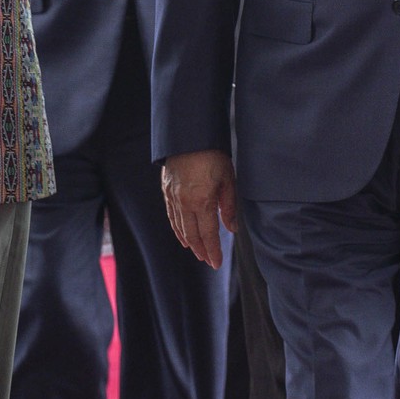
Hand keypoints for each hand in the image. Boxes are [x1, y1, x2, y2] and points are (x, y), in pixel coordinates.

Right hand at [162, 150, 236, 268]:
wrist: (189, 135)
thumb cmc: (212, 155)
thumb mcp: (227, 179)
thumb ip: (229, 207)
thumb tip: (232, 229)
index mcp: (202, 201)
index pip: (208, 234)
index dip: (213, 251)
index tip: (216, 263)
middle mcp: (185, 203)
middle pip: (192, 235)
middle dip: (201, 250)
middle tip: (208, 261)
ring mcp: (173, 197)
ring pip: (180, 227)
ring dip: (189, 242)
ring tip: (197, 252)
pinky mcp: (166, 191)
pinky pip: (172, 216)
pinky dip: (177, 229)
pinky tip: (182, 236)